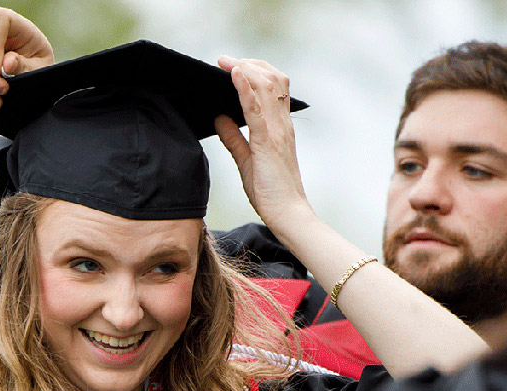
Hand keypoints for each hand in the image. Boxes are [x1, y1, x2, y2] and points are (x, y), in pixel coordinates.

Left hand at [215, 56, 310, 232]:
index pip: (274, 86)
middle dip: (248, 63)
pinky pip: (255, 108)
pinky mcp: (267, 142)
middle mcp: (282, 124)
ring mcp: (277, 131)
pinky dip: (244, 87)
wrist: (287, 214)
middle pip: (272, 78)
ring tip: (224, 62)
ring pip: (266, 86)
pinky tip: (233, 74)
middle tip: (223, 60)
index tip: (234, 65)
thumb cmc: (270, 192)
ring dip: (244, 68)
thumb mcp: (247, 160)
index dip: (256, 69)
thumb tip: (218, 117)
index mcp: (280, 127)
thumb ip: (233, 138)